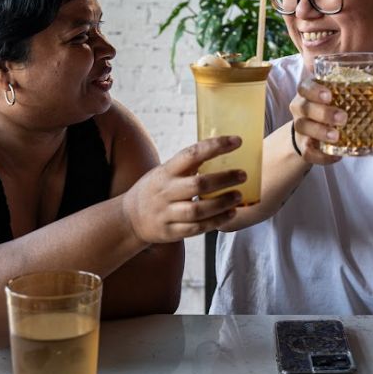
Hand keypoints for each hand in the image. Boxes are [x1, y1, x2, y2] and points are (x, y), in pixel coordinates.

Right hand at [122, 136, 245, 242]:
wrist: (129, 218)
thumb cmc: (156, 189)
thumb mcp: (165, 172)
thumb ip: (188, 165)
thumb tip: (222, 150)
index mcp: (166, 171)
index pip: (192, 154)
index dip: (215, 146)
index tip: (237, 141)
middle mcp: (165, 191)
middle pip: (198, 184)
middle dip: (224, 179)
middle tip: (243, 174)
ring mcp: (167, 213)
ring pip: (198, 210)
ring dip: (222, 203)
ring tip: (238, 196)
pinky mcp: (170, 232)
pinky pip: (196, 228)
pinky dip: (216, 221)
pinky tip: (230, 214)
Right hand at [289, 78, 344, 164]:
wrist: (311, 133)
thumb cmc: (331, 108)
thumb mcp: (339, 96)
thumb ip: (354, 89)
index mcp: (308, 92)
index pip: (304, 87)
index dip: (315, 91)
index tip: (329, 95)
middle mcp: (300, 108)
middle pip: (303, 107)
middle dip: (322, 112)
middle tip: (343, 117)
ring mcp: (300, 127)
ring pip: (303, 127)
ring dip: (320, 132)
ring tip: (337, 137)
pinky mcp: (303, 146)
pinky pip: (307, 152)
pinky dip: (321, 156)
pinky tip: (336, 156)